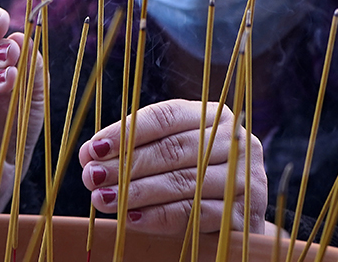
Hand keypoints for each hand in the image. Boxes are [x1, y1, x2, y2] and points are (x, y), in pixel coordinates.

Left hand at [78, 100, 266, 233]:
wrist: (232, 221)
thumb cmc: (190, 180)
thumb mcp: (164, 159)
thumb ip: (132, 151)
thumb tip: (90, 154)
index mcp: (213, 116)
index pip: (164, 117)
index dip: (126, 132)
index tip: (93, 149)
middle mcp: (236, 141)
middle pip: (172, 150)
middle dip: (126, 164)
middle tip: (92, 177)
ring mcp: (245, 177)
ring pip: (182, 181)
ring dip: (136, 192)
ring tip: (103, 199)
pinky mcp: (248, 214)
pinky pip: (196, 213)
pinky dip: (159, 216)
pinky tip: (132, 218)